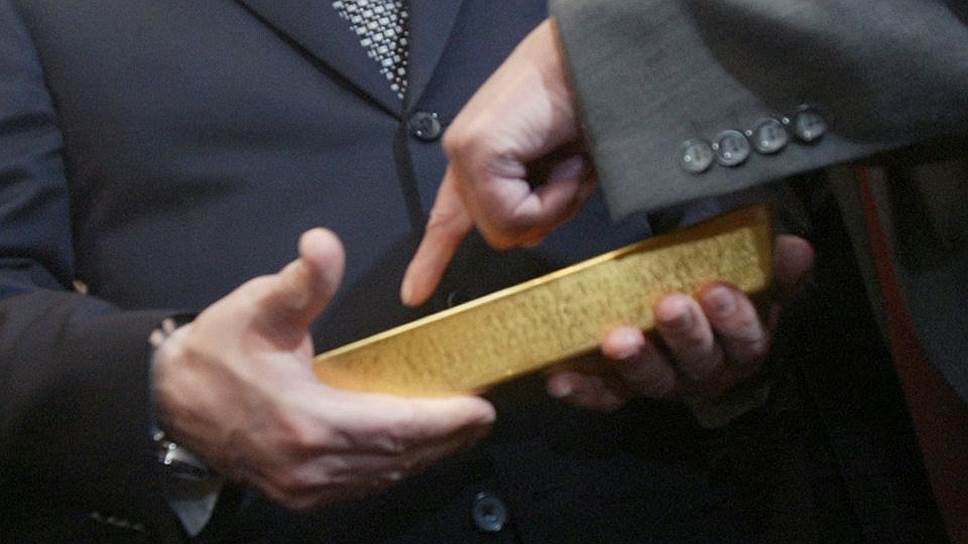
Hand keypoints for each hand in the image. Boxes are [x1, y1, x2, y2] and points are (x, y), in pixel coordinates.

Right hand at [152, 229, 494, 510]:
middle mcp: (311, 465)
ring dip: (423, 455)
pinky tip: (408, 450)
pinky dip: (391, 466)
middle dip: (446, 438)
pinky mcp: (297, 492)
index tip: (480, 408)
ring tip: (456, 430)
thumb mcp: (258, 307)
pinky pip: (360, 484)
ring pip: (381, 475)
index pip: (395, 427)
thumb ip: (302, 280)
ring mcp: (304, 485)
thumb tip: (325, 243)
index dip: (443, 420)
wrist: (168, 402)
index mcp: (308, 422)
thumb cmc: (216, 353)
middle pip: (397, 457)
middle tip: (480, 416)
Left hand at [401, 18, 588, 306]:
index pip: (450, 217)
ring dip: (552, 204)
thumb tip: (524, 234)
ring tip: (568, 158)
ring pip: (506, 229)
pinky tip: (563, 159)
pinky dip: (552, 197)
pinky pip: (514, 213)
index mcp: (481, 160)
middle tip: (567, 170)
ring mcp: (465, 154)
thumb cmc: (588, 107)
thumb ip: (533, 204)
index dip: (431, 259)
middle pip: (500, 234)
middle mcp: (464, 157)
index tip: (412, 295)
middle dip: (544, 215)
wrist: (595, 62)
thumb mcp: (559, 169)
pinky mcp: (477, 152)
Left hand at [545, 235, 813, 412]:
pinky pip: (605, 395)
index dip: (735, 318)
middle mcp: (703, 370)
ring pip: (652, 379)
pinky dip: (583, 390)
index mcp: (740, 346)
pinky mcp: (624, 388)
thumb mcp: (751, 276)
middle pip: (698, 360)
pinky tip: (562, 380)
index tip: (718, 290)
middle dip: (684, 333)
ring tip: (618, 340)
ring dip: (636, 361)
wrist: (685, 308)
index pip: (746, 339)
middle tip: (668, 306)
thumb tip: (797, 250)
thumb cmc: (717, 291)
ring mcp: (663, 380)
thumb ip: (774, 267)